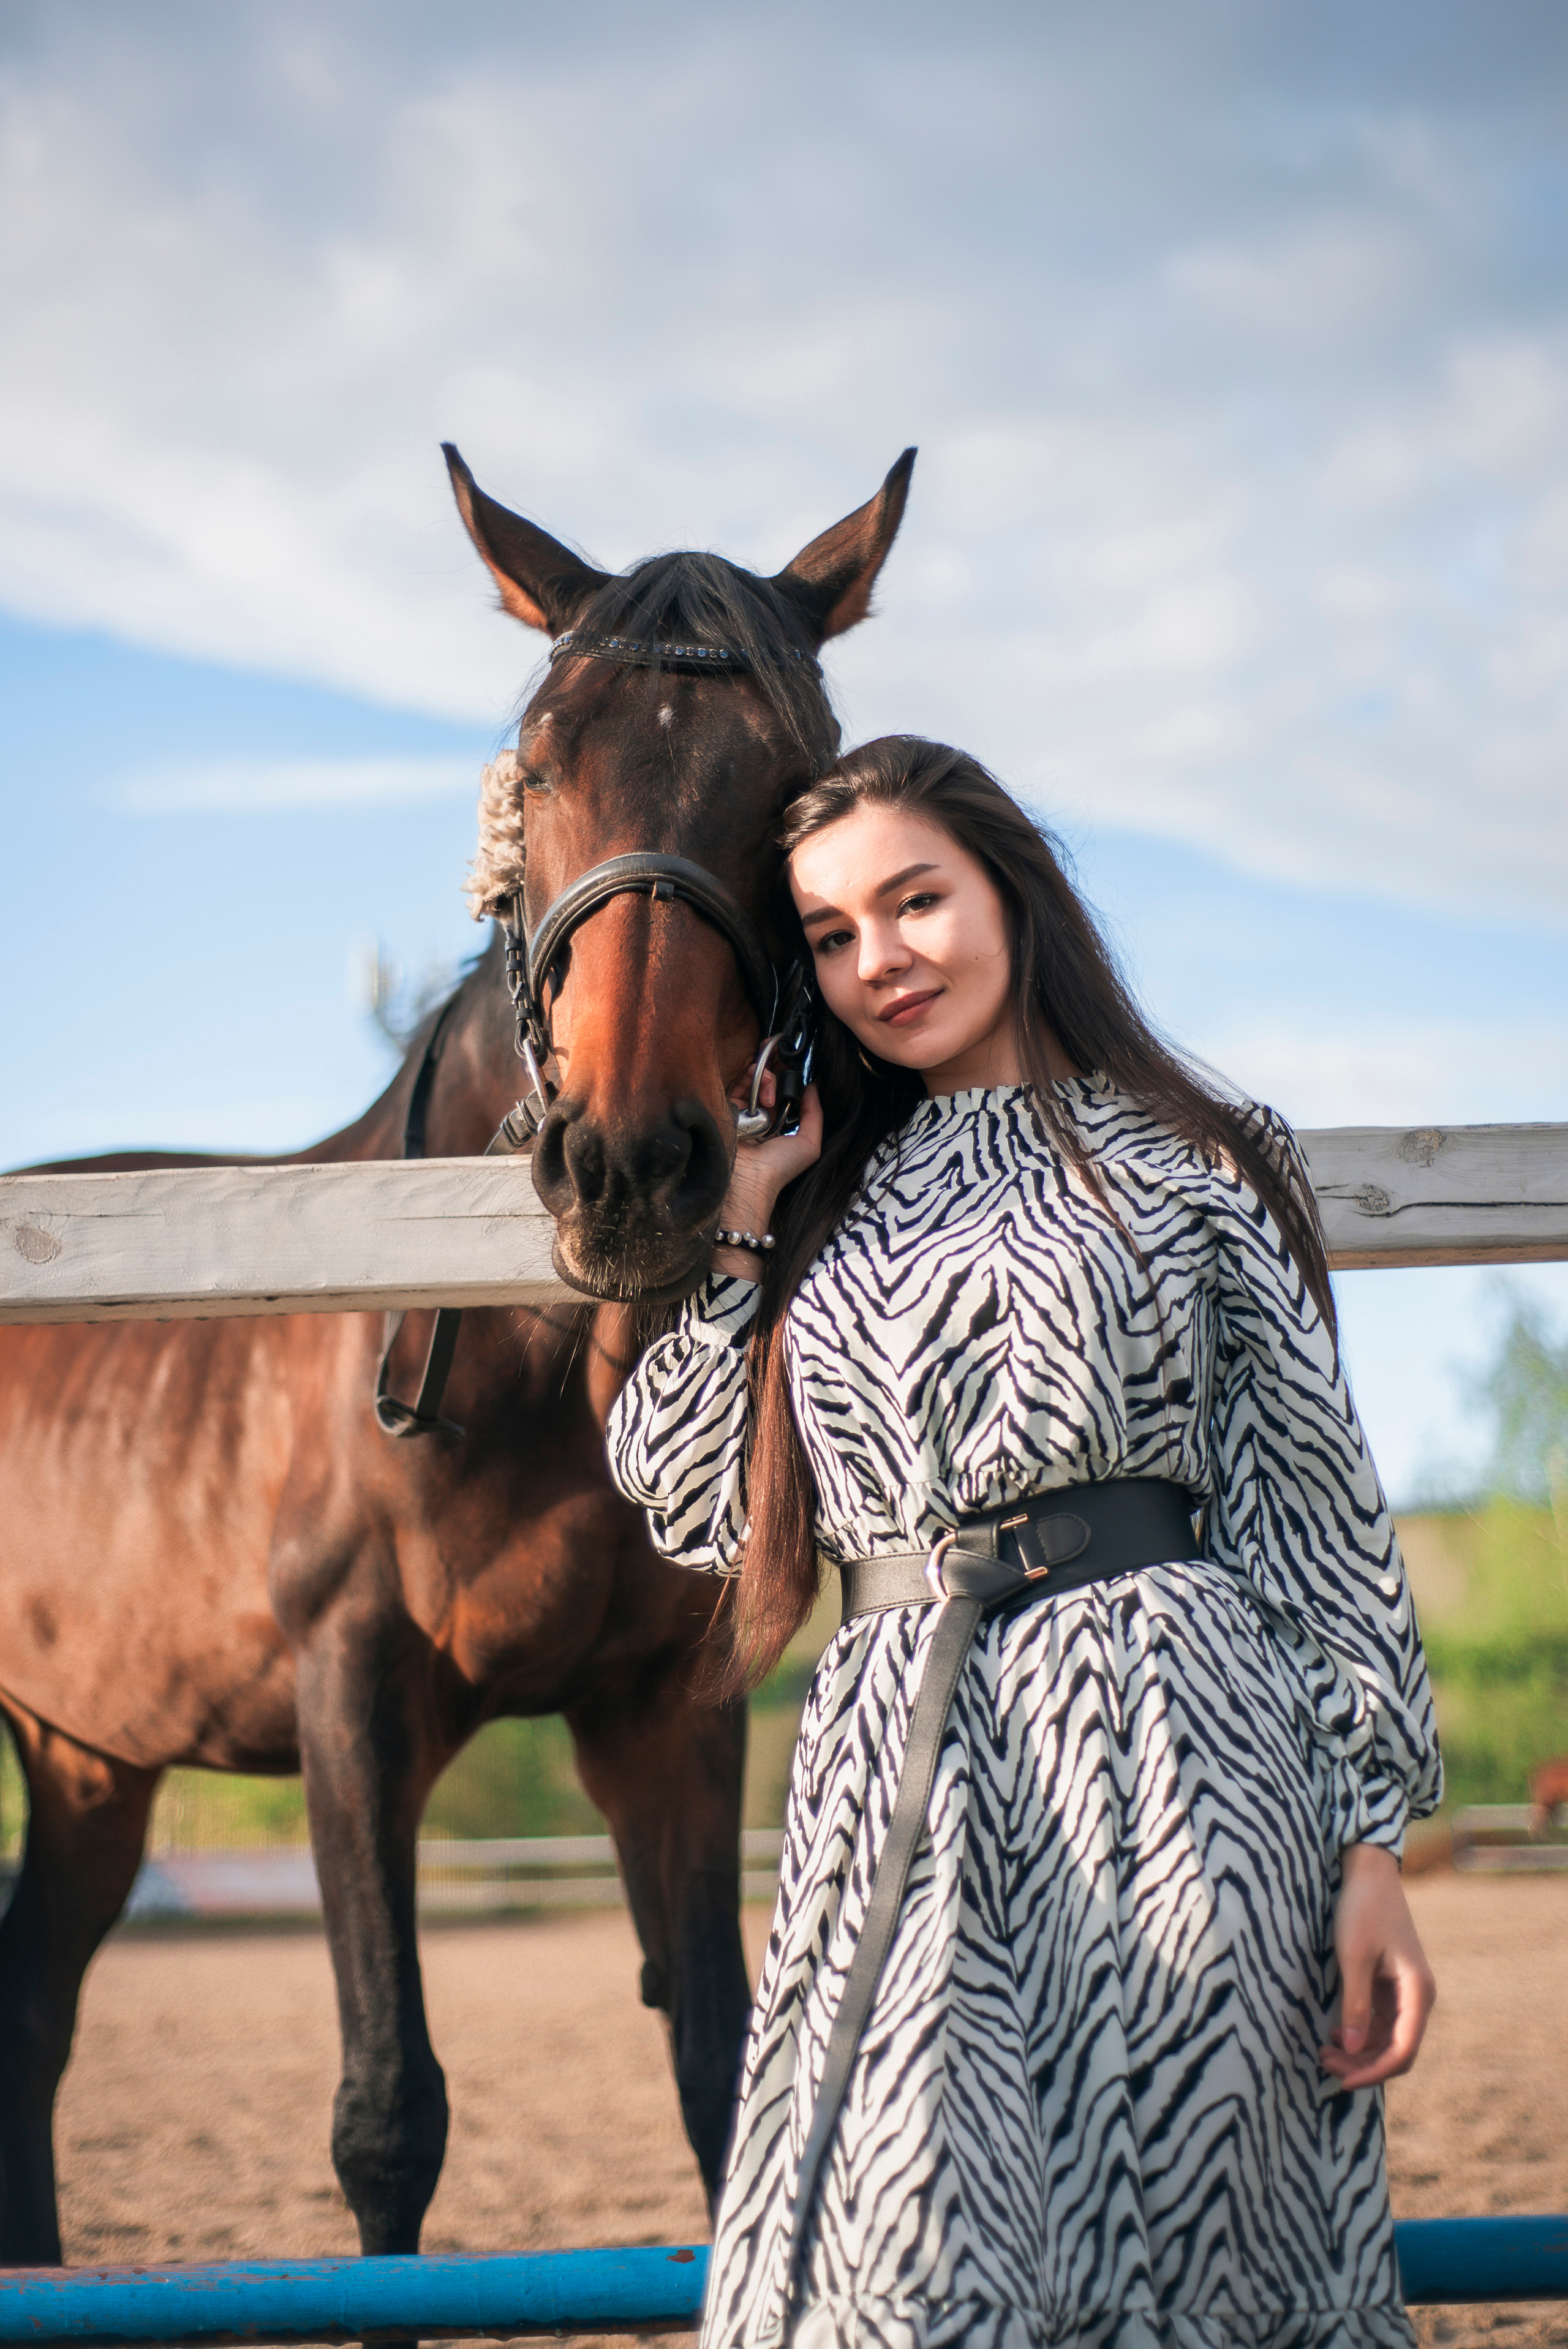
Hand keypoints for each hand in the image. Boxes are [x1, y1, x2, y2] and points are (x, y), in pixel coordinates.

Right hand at [711, 1080, 822, 1275]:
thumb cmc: (780, 1168)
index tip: (794, 1071)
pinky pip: (737, 1086)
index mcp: (778, 1127)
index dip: (788, 1083)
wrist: (748, 1180)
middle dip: (777, 1076)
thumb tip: (813, 1087)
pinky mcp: (726, 1110)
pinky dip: (749, 1077)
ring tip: (770, 1089)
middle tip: (781, 1075)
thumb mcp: (809, 1144)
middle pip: (768, 1087)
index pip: (783, 1097)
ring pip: (753, 1084)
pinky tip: (758, 1079)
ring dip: (765, 1077)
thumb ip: (814, 1114)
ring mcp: (742, 1114)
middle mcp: (759, 1119)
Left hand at [1319, 1842, 1436, 2089]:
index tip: (1343, 2081)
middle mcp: (1418, 1998)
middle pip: (1397, 2050)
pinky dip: (1359, 2034)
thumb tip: (1354, 2050)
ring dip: (1360, 2052)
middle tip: (1324, 2062)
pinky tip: (1334, 2035)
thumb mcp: (1354, 1956)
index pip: (1404, 2050)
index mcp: (1418, 1991)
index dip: (1375, 2072)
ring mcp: (1405, 1994)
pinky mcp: (1390, 1987)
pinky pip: (1380, 2024)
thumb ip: (1356, 2004)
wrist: (1369, 1872)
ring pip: (1387, 2040)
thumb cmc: (1363, 1909)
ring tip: (1324, 2052)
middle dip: (1363, 2064)